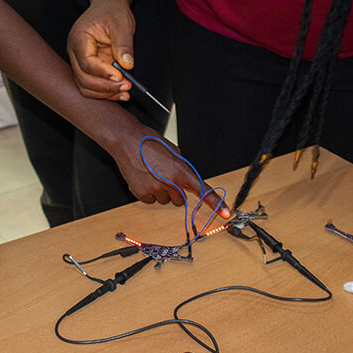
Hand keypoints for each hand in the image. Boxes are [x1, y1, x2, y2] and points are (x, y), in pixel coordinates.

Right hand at [67, 0, 134, 100]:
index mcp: (79, 38)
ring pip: (85, 86)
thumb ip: (123, 45)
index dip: (103, 72)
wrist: (108, 7)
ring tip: (125, 92)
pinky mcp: (88, 68)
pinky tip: (120, 92)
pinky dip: (106, 92)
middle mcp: (75, 52)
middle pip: (83, 78)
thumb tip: (127, 66)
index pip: (86, 62)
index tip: (121, 76)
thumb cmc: (112, 12)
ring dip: (105, 93)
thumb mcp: (122, 24)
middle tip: (126, 86)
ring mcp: (80, 62)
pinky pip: (92, 85)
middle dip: (105, 87)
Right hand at [106, 127, 230, 219]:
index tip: (225, 212)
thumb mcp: (174, 152)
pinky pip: (150, 200)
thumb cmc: (150, 142)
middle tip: (164, 176)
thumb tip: (186, 180)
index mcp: (181, 170)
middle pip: (179, 200)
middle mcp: (170, 182)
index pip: (203, 190)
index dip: (216, 202)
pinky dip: (148, 193)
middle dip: (175, 191)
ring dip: (160, 191)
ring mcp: (155, 189)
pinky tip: (143, 178)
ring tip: (151, 174)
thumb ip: (183, 169)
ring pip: (165, 200)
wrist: (127, 140)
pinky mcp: (142, 193)